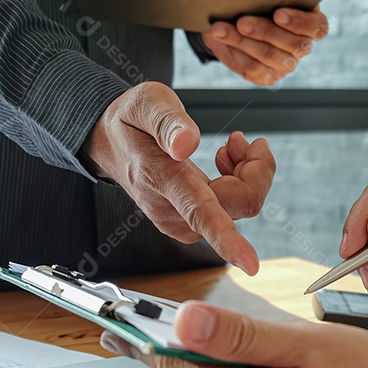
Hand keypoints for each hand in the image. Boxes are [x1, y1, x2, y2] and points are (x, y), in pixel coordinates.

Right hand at [81, 82, 274, 273]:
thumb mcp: (145, 103)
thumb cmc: (130, 122)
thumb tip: (187, 144)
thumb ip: (167, 121)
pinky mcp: (192, 224)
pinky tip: (225, 162)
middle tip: (239, 139)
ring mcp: (184, 222)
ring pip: (242, 206)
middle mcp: (174, 212)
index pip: (201, 214)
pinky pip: (234, 208)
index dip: (228, 239)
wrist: (110, 144)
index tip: (250, 264)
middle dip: (256, 169)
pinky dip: (240, 182)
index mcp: (163, 180)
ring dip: (247, 174)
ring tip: (230, 146)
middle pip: (241, 204)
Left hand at [201, 7, 327, 85]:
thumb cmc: (261, 3)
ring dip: (241, 41)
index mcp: (312, 25)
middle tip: (241, 22)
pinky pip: (252, 68)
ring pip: (267, 55)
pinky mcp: (268, 76)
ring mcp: (286, 64)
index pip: (318, 28)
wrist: (240, 21)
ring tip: (220, 30)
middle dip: (264, 31)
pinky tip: (220, 41)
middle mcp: (302, 47)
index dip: (299, 22)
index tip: (278, 14)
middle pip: (291, 44)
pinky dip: (233, 53)